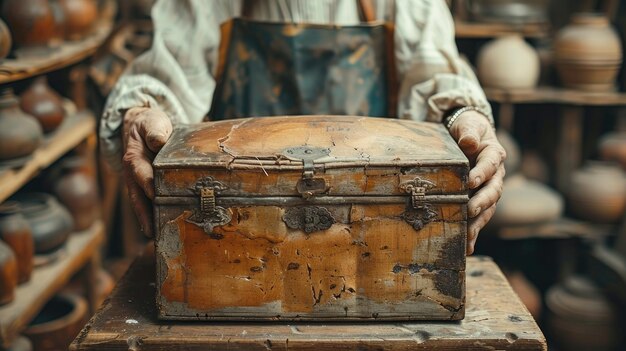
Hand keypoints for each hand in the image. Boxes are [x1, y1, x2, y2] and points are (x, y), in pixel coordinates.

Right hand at [122, 107, 172, 236]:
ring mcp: (137, 184)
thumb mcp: (152, 122)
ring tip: (158, 239)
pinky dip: (153, 218)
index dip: (148, 185)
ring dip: (149, 222)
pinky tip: (161, 232)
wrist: (141, 125)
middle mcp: (133, 175)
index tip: (156, 196)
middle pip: (138, 199)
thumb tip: (158, 141)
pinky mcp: (145, 188)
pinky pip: (148, 205)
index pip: (142, 174)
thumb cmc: (149, 124)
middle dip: (146, 216)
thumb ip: (155, 130)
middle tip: (154, 232)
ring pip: (141, 206)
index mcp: (134, 159)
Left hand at [449, 111, 505, 254]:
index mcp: (494, 154)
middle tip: (470, 210)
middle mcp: (495, 175)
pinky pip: (479, 218)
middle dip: (482, 202)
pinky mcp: (480, 200)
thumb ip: (469, 131)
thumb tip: (469, 142)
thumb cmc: (468, 128)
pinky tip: (467, 247)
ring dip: (479, 223)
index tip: (470, 181)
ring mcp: (489, 189)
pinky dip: (473, 232)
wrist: (469, 135)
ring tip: (469, 237)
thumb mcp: (468, 124)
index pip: (490, 164)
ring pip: (488, 208)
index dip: (481, 173)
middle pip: (493, 191)